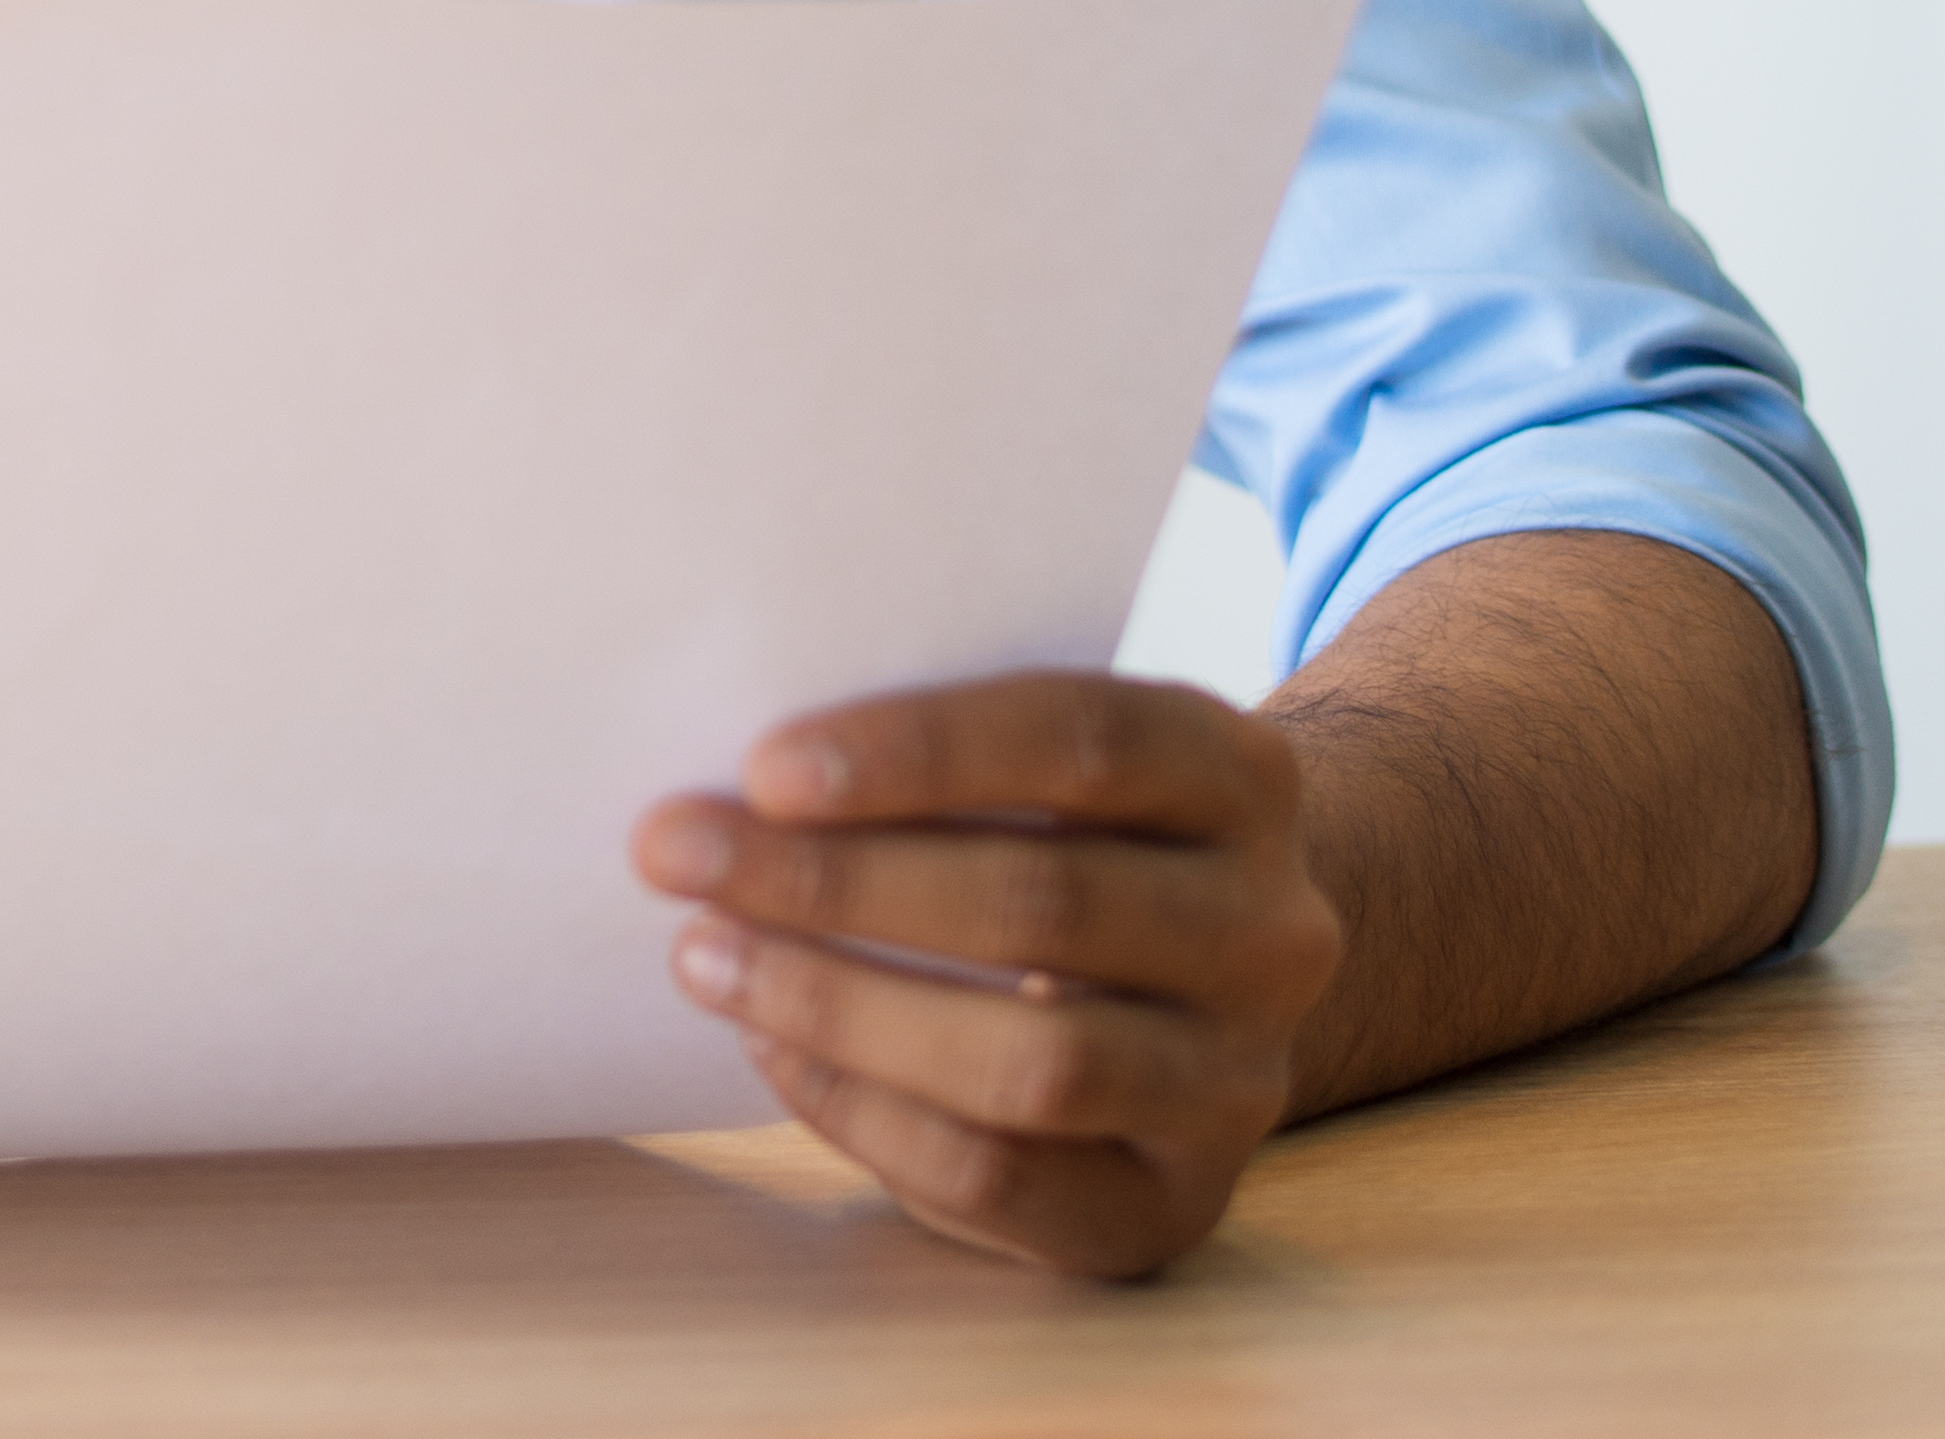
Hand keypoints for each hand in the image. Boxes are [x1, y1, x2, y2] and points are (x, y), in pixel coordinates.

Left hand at [631, 670, 1339, 1279]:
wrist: (1197, 987)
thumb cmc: (1064, 838)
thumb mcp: (1046, 767)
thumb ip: (936, 759)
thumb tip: (728, 779)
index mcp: (1240, 777)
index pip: (1084, 741)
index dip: (919, 750)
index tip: (762, 766)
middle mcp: (1271, 930)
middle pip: (1045, 902)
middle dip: (834, 881)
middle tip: (674, 852)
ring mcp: (1238, 1080)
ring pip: (1034, 1061)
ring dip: (840, 1007)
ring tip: (704, 954)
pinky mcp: (1176, 1203)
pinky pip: (1004, 1179)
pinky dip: (866, 1115)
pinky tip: (772, 1051)